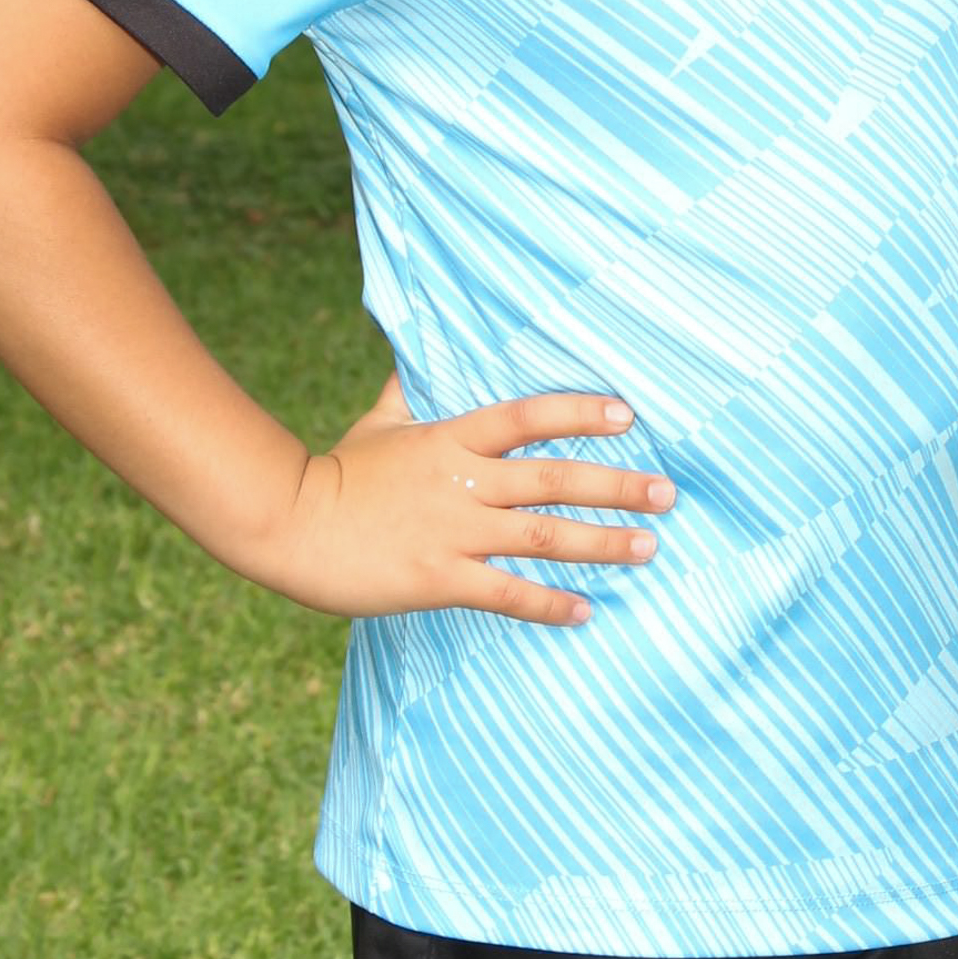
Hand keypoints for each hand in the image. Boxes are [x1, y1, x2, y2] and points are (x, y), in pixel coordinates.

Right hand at [264, 371, 676, 619]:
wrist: (290, 525)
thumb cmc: (337, 470)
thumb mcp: (380, 420)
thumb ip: (410, 388)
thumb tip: (419, 348)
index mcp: (453, 439)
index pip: (528, 416)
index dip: (580, 412)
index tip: (628, 415)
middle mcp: (464, 482)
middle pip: (554, 478)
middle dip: (617, 485)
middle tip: (667, 493)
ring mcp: (454, 532)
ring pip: (544, 536)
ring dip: (602, 542)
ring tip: (648, 547)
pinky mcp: (439, 579)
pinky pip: (507, 594)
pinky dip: (549, 603)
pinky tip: (585, 611)